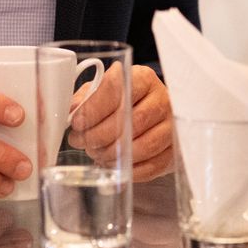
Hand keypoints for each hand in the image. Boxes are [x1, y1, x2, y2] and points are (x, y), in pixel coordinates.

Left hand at [67, 65, 174, 181]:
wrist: (154, 117)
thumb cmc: (125, 103)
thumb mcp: (104, 92)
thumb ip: (88, 97)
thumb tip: (73, 109)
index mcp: (143, 78)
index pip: (120, 88)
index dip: (95, 108)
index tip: (77, 122)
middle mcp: (162, 100)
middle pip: (132, 120)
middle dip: (100, 135)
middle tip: (82, 142)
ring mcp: (171, 126)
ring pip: (143, 145)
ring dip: (114, 154)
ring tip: (96, 153)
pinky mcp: (173, 151)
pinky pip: (151, 165)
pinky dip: (128, 169)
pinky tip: (113, 165)